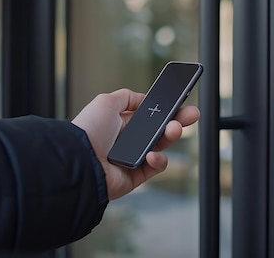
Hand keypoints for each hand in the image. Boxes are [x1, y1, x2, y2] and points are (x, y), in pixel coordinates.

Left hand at [71, 89, 199, 199]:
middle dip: (178, 120)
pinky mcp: (136, 176)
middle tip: (193, 114)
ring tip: (174, 129)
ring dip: (171, 136)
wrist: (80, 162)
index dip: (165, 109)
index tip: (181, 103)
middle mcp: (127, 140)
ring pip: (161, 146)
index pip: (149, 115)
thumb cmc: (89, 131)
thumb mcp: (106, 102)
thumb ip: (128, 97)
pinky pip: (156, 167)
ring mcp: (133, 158)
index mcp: (120, 122)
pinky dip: (158, 160)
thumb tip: (144, 99)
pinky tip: (152, 155)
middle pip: (160, 129)